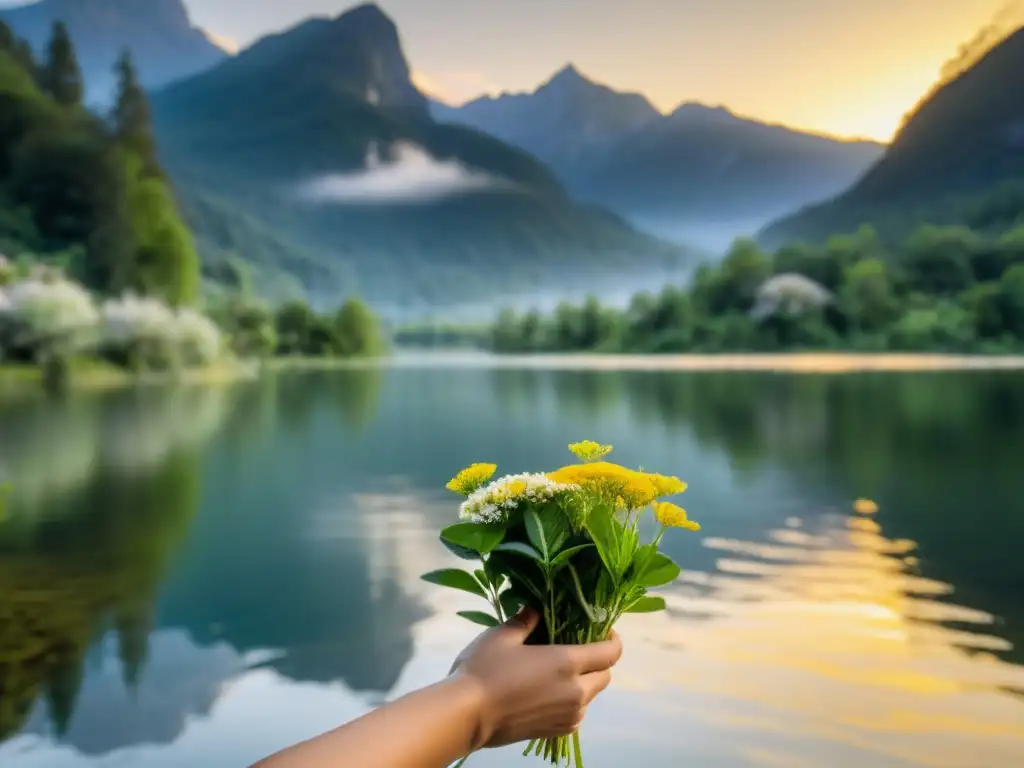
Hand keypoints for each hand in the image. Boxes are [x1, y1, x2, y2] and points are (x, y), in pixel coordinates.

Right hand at [449, 608, 622, 749]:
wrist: (467, 715)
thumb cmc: (484, 670)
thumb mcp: (502, 636)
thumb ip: (526, 621)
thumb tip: (536, 610)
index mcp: (567, 664)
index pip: (610, 653)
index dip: (612, 640)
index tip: (603, 631)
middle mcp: (575, 692)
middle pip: (605, 676)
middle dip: (599, 662)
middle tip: (579, 648)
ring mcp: (568, 716)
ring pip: (591, 696)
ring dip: (584, 683)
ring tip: (560, 672)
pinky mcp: (556, 732)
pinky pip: (577, 713)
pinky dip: (572, 701)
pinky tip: (549, 692)